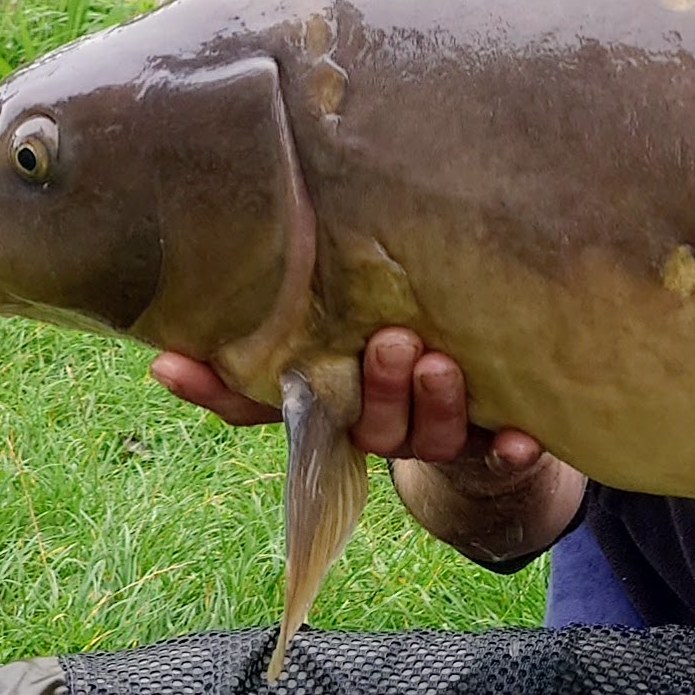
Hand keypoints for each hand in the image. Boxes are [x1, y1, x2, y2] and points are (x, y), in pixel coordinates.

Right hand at [149, 327, 545, 468]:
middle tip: (389, 342)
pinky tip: (523, 441)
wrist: (491, 430)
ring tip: (439, 363)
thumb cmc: (406, 352)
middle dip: (376, 388)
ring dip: (434, 405)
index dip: (213, 387)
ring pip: (426, 437)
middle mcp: (375, 427)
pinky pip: (501, 457)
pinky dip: (511, 450)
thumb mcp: (353, 320)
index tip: (171, 360)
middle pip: (362, 424)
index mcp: (330, 403)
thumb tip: (239, 238)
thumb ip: (310, 296)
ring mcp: (434, 440)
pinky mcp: (493, 447)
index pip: (256, 404)